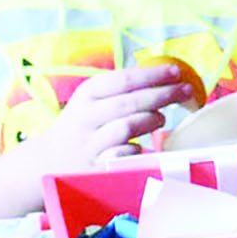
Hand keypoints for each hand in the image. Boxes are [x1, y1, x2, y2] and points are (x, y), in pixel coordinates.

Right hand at [22, 63, 196, 176]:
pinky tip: (142, 145)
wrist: (50, 160)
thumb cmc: (83, 125)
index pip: (123, 79)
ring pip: (128, 126)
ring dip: (152, 120)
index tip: (177, 71)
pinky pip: (125, 154)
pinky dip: (138, 148)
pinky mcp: (96, 166)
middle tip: (186, 91)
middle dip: (163, 95)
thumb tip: (167, 77)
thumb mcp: (92, 100)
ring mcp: (90, 143)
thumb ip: (121, 90)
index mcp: (86, 94)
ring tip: (161, 119)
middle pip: (130, 102)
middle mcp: (85, 116)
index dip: (153, 75)